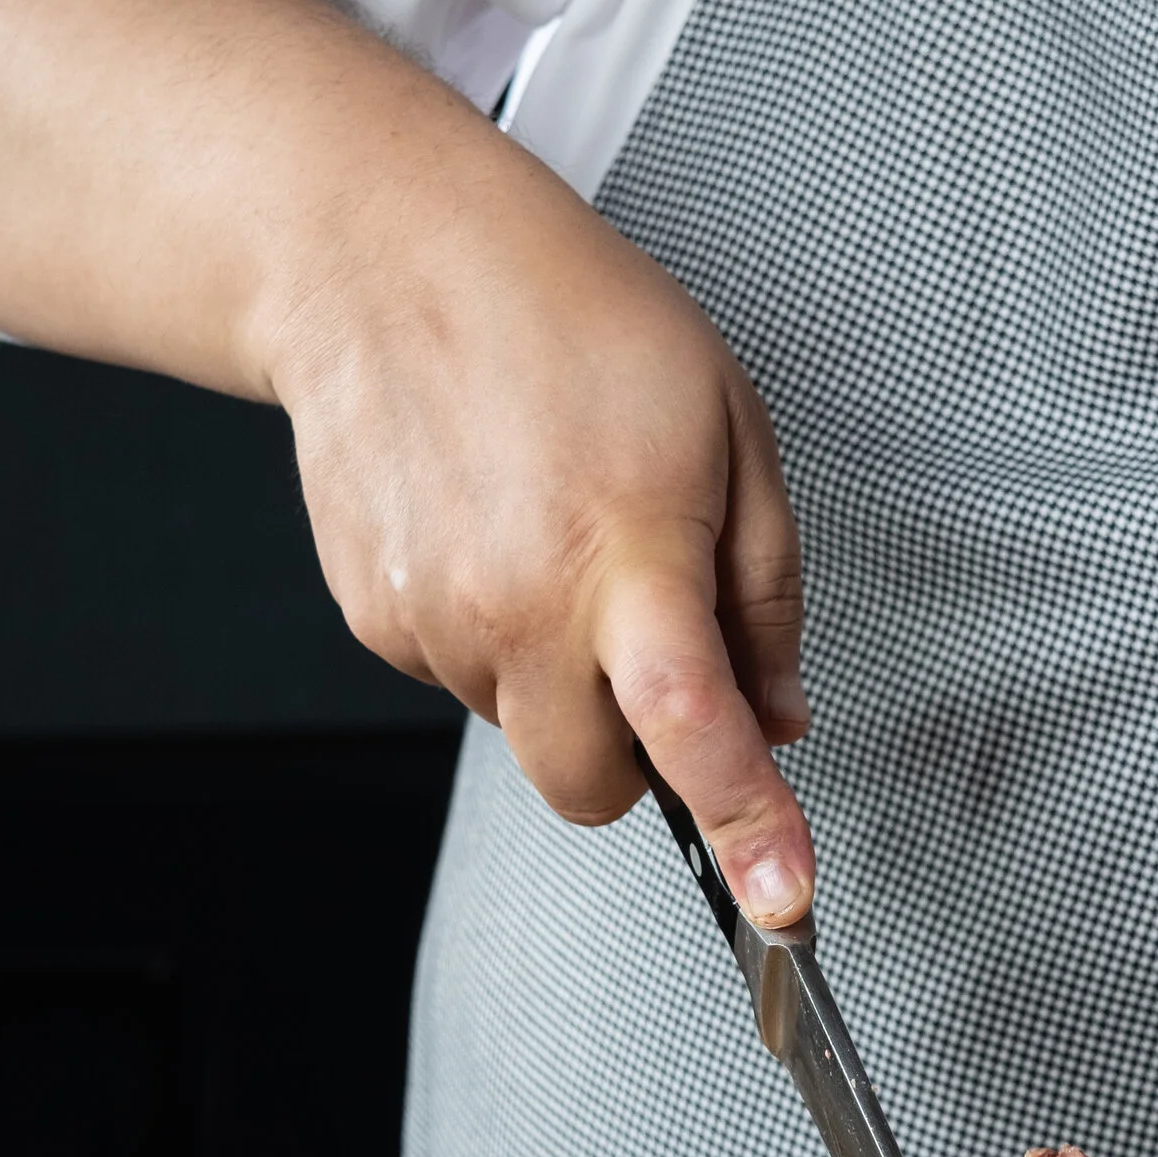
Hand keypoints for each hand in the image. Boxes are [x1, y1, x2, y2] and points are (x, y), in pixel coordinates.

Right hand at [0, 0, 814, 925]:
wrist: (378, 257)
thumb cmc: (561, 315)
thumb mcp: (727, 423)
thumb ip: (764, 587)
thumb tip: (779, 709)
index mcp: (624, 551)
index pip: (694, 727)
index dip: (751, 827)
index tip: (784, 899)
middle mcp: (515, 603)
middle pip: (592, 787)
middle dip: (638, 753)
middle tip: (652, 643)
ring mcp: (432, 620)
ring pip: (524, 728)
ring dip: (558, 673)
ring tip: (556, 532)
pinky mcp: (373, 619)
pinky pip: (462, 679)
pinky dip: (493, 635)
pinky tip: (492, 528)